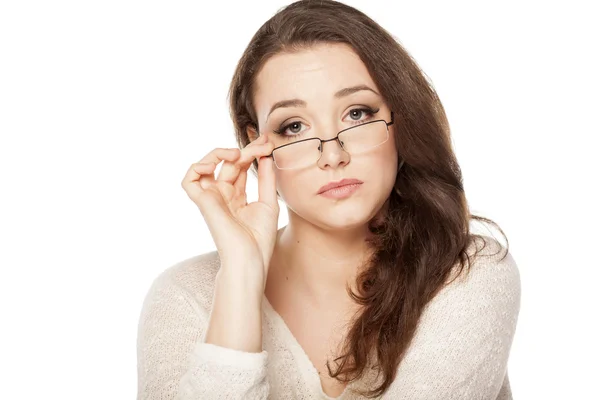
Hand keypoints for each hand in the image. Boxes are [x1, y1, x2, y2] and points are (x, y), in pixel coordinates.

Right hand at [181, 134, 277, 288]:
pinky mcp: (203, 202)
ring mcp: (211, 198)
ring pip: (206, 165)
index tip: (268, 145)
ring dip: (220, 153)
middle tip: (263, 144)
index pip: (240, 166)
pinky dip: (198, 166)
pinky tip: (217, 163)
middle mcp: (222, 195)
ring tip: (238, 154)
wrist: (250, 259)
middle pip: (228, 162)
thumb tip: (266, 155)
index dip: (253, 152)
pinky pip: (189, 179)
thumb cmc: (259, 239)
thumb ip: (266, 178)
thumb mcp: (268, 202)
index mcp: (236, 196)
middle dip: (246, 149)